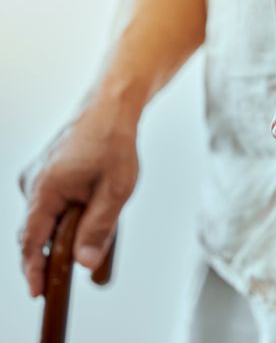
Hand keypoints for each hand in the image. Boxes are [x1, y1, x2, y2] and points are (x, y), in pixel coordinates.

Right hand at [18, 104, 137, 296]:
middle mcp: (33, 183)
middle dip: (51, 254)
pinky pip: (51, 204)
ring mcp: (37, 177)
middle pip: (36, 232)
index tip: (39, 292)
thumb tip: (84, 263)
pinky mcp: (46, 174)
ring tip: (91, 234)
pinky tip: (88, 212)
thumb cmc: (114, 144)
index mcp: (45, 189)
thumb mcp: (116, 191)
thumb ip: (99, 228)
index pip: (31, 240)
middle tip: (67, 275)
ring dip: (63, 232)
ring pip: (46, 218)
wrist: (110, 110)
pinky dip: (66, 215)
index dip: (34, 269)